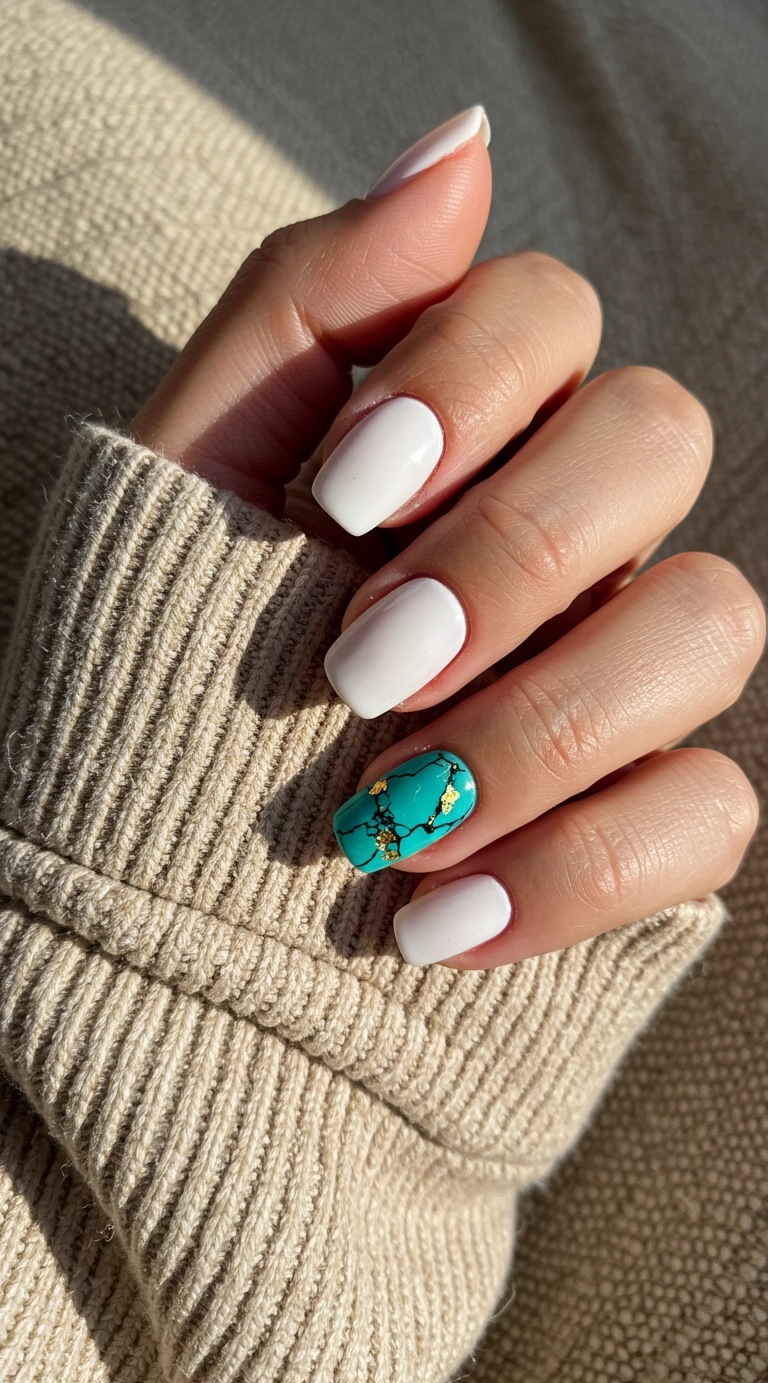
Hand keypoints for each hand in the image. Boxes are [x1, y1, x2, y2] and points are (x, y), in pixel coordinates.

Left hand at [133, 108, 763, 969]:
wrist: (167, 864)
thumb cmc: (179, 646)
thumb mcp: (199, 467)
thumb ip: (312, 299)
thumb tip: (460, 147)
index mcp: (470, 426)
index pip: (549, 312)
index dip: (465, 383)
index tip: (337, 499)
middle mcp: (575, 526)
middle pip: (659, 439)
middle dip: (512, 552)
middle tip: (361, 667)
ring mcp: (625, 665)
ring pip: (714, 620)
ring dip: (544, 725)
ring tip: (388, 822)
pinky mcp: (649, 809)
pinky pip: (708, 812)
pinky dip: (577, 869)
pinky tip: (437, 924)